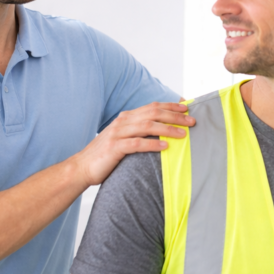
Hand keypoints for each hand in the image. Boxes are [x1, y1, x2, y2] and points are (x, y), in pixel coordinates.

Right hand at [72, 102, 193, 186]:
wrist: (82, 167)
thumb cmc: (106, 155)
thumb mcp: (123, 138)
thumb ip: (138, 132)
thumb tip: (161, 132)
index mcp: (126, 117)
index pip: (152, 107)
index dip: (170, 106)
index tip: (187, 108)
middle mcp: (123, 122)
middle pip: (153, 114)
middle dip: (174, 117)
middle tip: (192, 121)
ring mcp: (118, 134)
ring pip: (147, 126)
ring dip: (167, 129)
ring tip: (183, 134)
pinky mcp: (114, 148)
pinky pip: (137, 144)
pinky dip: (152, 144)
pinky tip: (165, 146)